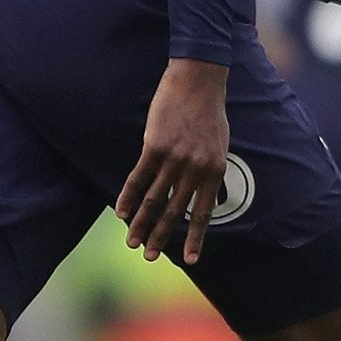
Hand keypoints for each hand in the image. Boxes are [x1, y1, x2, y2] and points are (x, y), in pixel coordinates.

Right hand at [116, 58, 229, 263]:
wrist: (198, 81)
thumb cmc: (209, 112)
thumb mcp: (219, 144)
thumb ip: (210, 170)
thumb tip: (207, 191)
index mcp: (214, 170)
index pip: (203, 212)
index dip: (196, 237)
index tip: (191, 259)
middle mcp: (195, 169)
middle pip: (175, 211)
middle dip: (161, 237)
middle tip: (150, 257)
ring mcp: (174, 158)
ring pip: (154, 199)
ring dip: (141, 223)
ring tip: (132, 242)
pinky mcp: (154, 146)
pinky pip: (138, 177)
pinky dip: (128, 196)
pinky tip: (121, 212)